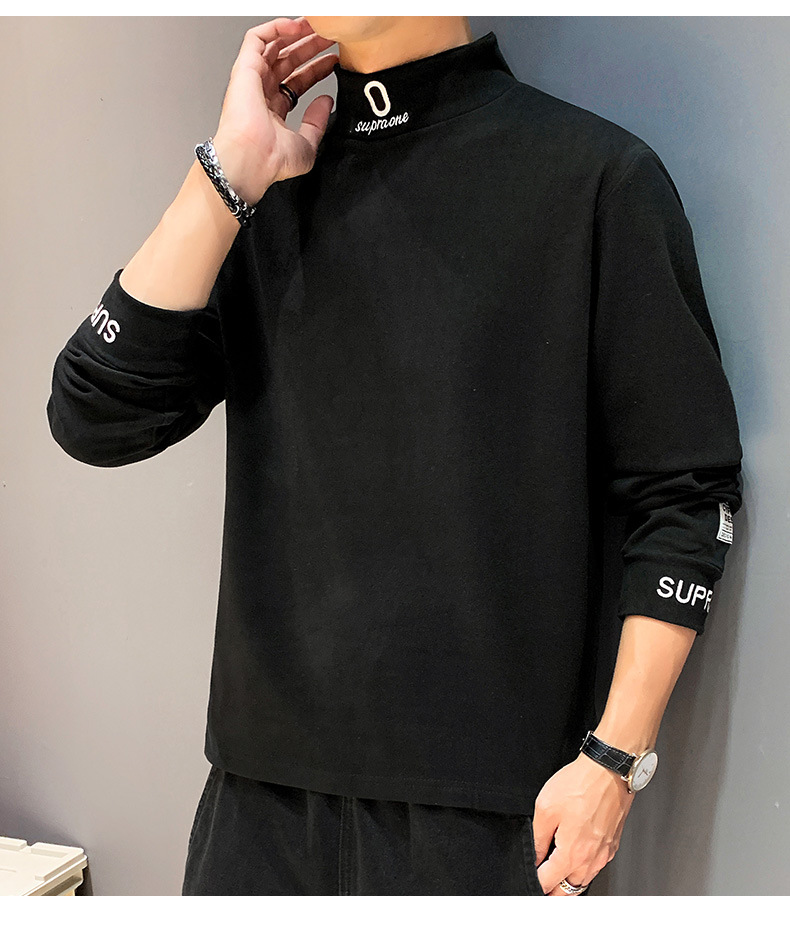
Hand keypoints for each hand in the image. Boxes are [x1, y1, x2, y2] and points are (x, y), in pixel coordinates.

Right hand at [212, 16, 338, 203]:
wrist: (254, 159)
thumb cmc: (272, 160)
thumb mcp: (307, 145)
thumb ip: (317, 123)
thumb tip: (326, 102)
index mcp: (274, 111)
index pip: (297, 81)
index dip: (316, 69)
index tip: (333, 62)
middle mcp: (262, 93)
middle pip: (288, 60)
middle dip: (310, 46)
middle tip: (330, 37)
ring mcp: (252, 79)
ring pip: (274, 45)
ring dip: (296, 33)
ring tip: (317, 26)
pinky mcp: (245, 68)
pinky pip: (257, 38)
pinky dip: (276, 27)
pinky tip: (297, 26)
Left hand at [531, 753, 634, 894]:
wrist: (608, 771)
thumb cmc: (580, 785)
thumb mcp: (546, 808)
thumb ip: (538, 838)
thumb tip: (536, 856)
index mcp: (572, 854)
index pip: (548, 883)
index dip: (535, 881)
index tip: (530, 877)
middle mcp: (591, 859)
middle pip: (568, 890)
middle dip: (553, 890)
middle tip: (542, 880)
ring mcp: (604, 853)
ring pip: (583, 880)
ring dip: (568, 881)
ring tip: (555, 871)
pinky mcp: (612, 844)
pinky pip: (595, 866)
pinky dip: (583, 868)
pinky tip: (574, 855)